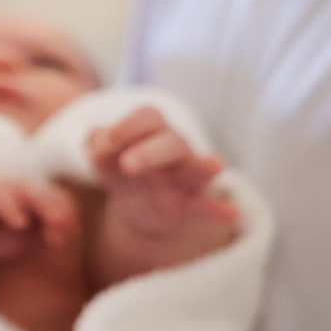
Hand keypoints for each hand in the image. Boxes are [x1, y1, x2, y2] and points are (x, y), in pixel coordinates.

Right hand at [0, 177, 78, 267]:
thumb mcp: (21, 241)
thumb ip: (42, 232)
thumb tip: (66, 227)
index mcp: (28, 197)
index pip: (56, 198)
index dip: (66, 215)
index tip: (63, 238)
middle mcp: (13, 187)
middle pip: (45, 191)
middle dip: (58, 211)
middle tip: (62, 231)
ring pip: (26, 189)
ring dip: (43, 206)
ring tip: (52, 222)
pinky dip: (11, 208)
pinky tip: (20, 224)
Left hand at [88, 106, 235, 238]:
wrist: (137, 208)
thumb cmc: (122, 172)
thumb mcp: (105, 160)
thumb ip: (100, 148)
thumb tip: (99, 138)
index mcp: (152, 132)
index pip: (149, 117)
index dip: (128, 125)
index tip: (108, 139)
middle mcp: (175, 150)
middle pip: (172, 141)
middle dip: (151, 151)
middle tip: (127, 165)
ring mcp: (186, 178)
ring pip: (198, 169)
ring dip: (204, 167)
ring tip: (214, 164)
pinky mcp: (192, 206)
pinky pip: (208, 207)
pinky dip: (220, 210)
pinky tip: (231, 213)